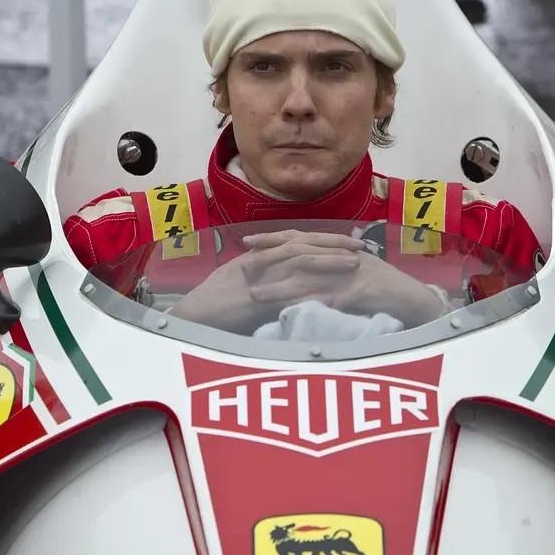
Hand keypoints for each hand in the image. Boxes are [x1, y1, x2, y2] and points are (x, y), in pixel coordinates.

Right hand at [168, 230, 362, 332]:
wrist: (193, 316)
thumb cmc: (213, 305)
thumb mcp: (240, 284)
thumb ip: (263, 277)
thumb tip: (286, 279)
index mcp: (257, 254)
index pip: (296, 239)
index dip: (323, 238)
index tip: (347, 240)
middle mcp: (260, 259)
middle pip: (303, 242)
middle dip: (334, 243)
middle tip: (361, 244)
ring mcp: (258, 276)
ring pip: (300, 259)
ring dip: (330, 259)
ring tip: (355, 262)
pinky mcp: (257, 296)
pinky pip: (288, 289)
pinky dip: (312, 288)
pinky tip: (334, 291)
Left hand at [244, 231, 446, 326]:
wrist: (410, 295)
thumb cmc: (378, 287)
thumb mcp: (346, 273)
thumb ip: (323, 271)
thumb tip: (295, 273)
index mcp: (334, 249)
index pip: (297, 238)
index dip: (271, 239)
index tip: (245, 243)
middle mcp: (339, 255)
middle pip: (297, 254)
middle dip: (267, 260)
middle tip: (242, 268)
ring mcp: (349, 272)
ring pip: (308, 278)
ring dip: (280, 288)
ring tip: (256, 297)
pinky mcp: (360, 291)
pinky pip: (332, 300)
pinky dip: (311, 306)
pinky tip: (291, 313)